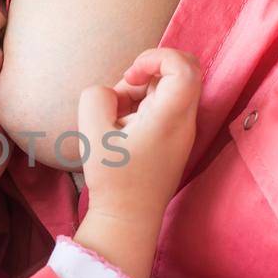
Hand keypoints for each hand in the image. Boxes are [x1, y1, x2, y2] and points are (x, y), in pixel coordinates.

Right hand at [78, 47, 201, 225]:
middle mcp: (184, 121)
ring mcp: (182, 131)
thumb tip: (114, 93)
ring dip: (139, 91)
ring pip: (169, 88)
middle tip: (125, 93)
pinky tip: (122, 131)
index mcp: (171, 118)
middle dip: (147, 71)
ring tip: (116, 120)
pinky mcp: (173, 139)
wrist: (129, 220)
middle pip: (181, 71)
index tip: (130, 75)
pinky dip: (140, 107)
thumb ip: (97, 97)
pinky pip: (162, 107)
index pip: (184, 66)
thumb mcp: (92, 133)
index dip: (156, 56)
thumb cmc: (114, 180)